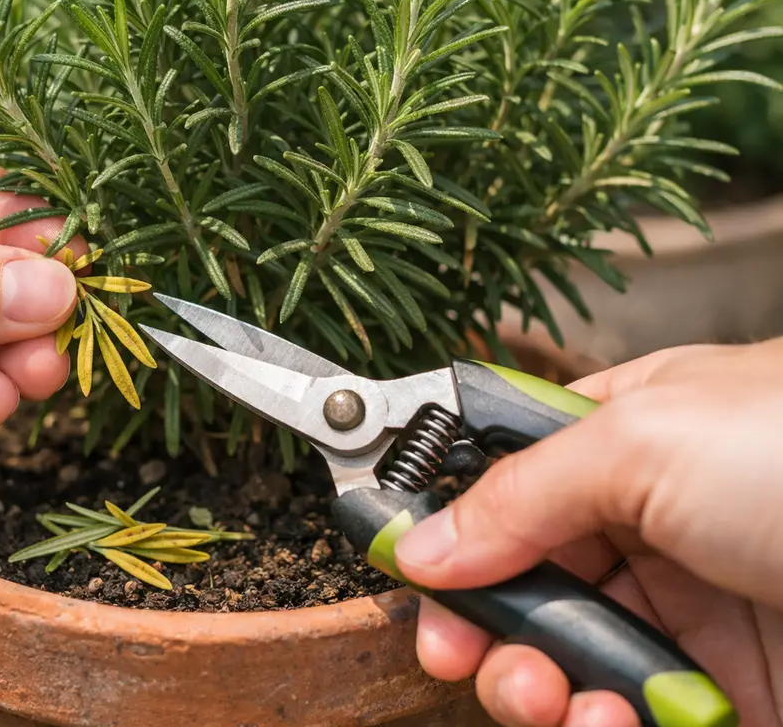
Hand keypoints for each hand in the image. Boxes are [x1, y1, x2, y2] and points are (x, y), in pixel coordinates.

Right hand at [395, 341, 782, 725]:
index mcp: (622, 442)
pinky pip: (627, 720)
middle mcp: (648, 528)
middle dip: (481, 626)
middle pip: (520, 584)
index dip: (450, 530)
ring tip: (549, 694)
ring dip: (535, 686)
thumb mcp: (643, 439)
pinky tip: (614, 721)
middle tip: (463, 653)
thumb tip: (425, 543)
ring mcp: (689, 614)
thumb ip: (518, 493)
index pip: (502, 484)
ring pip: (566, 661)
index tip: (411, 573)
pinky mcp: (728, 694)